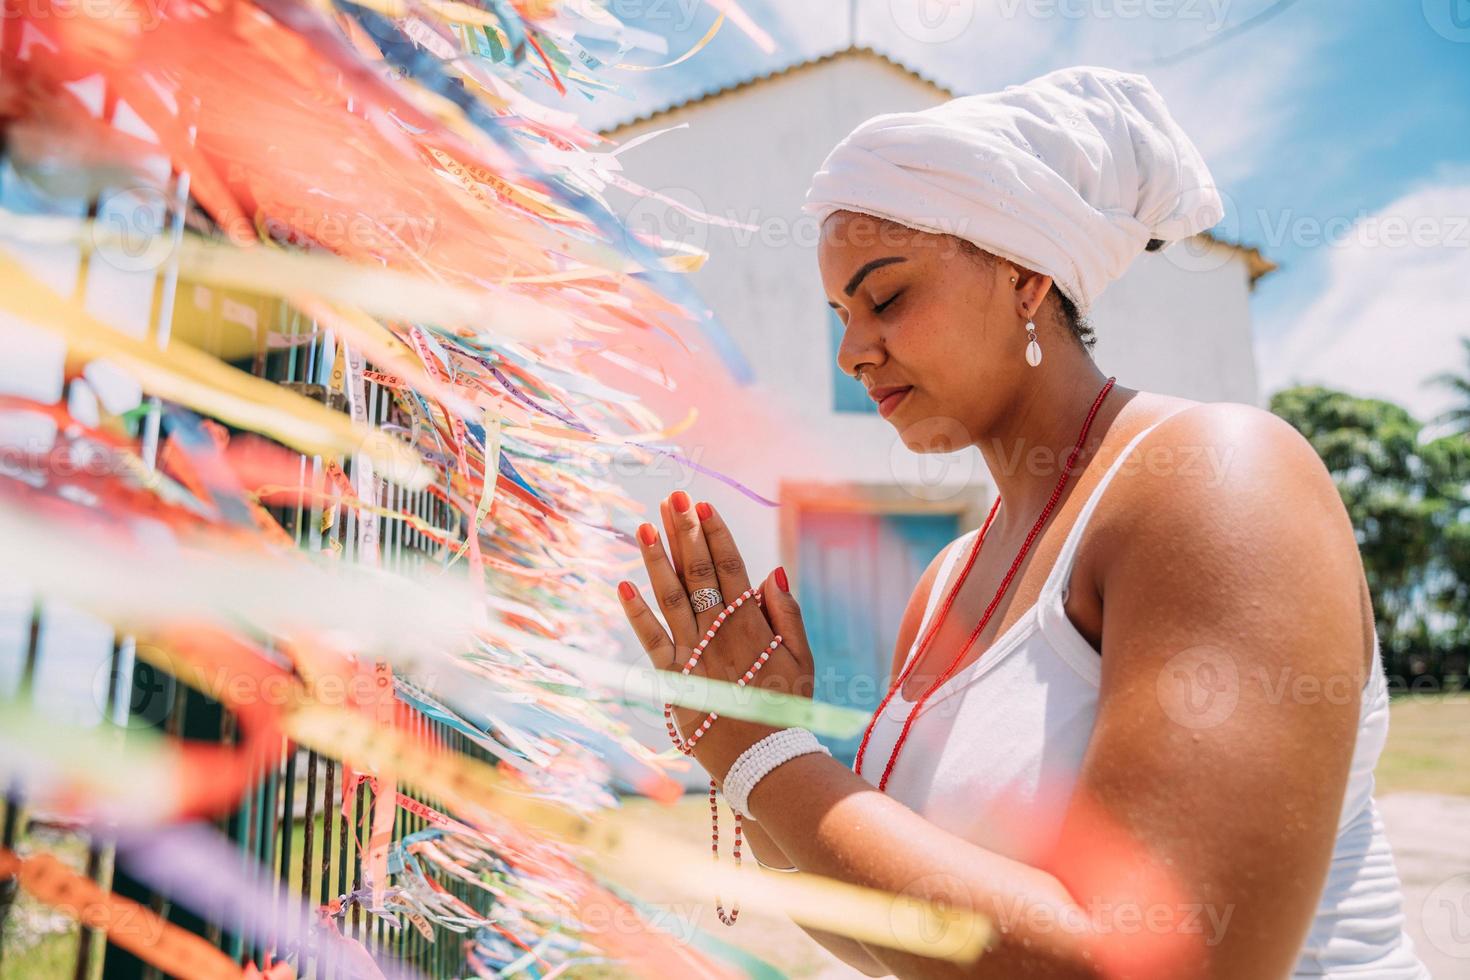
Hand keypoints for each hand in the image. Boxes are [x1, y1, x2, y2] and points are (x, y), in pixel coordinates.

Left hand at [616, 491, 816, 783]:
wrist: (764, 759)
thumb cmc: (787, 708)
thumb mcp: (802, 659)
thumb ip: (787, 614)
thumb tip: (773, 570)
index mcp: (753, 624)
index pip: (731, 567)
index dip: (716, 535)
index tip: (703, 506)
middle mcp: (720, 632)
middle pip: (698, 572)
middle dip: (684, 532)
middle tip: (673, 497)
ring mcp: (694, 654)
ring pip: (671, 597)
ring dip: (656, 559)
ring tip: (644, 524)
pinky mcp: (673, 678)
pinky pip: (650, 640)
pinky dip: (635, 612)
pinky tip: (623, 583)